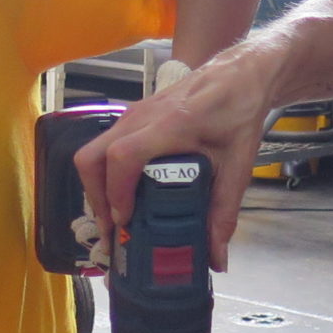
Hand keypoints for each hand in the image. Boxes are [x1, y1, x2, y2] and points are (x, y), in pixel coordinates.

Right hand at [73, 47, 279, 270]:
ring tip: (116, 218)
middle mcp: (141, 117)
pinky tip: (125, 194)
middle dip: (95, 198)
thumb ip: (224, 212)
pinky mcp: (133, 116)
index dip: (115, 193)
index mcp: (170, 125)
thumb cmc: (238, 111)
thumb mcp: (237, 165)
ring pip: (93, 152)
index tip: (125, 221)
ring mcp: (133, 114)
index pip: (122, 157)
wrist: (240, 74)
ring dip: (98, 187)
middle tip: (113, 229)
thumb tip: (216, 259)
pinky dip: (106, 174)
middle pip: (92, 157)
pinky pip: (105, 146)